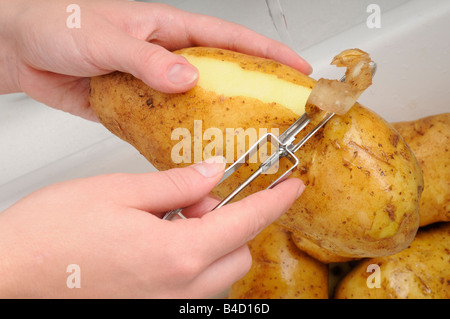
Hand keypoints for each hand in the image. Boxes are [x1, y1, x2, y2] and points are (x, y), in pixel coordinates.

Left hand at [0, 0, 311, 120]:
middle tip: (276, 118)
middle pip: (223, 77)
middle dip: (252, 95)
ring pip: (196, 106)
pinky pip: (165, 126)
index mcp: (170, 30)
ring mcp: (155, 85)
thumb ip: (145, 58)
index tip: (296, 70)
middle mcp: (168, 58)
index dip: (267, 55)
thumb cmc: (59, 23)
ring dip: (216, 124)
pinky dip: (178, 141)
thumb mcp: (105, 36)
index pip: (230, 39)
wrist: (22, 48)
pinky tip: (189, 156)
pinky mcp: (137, 108)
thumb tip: (185, 77)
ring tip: (239, 146)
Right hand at [0, 157, 303, 297]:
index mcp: (175, 254)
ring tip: (166, 216)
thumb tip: (211, 174)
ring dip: (209, 240)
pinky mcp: (151, 307)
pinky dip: (189, 257)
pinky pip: (192, 283)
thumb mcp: (118, 192)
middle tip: (193, 197)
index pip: (245, 223)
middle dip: (229, 220)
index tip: (292, 187)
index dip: (274, 202)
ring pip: (217, 269)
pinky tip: (156, 238)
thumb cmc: (50, 236)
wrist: (10, 276)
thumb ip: (174, 185)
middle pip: (237, 251)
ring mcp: (164, 303)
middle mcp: (177, 288)